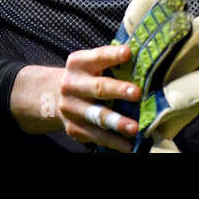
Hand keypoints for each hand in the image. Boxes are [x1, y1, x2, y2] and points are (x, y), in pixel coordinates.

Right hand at [8, 45, 142, 150]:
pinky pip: (96, 136)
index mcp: (79, 63)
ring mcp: (71, 108)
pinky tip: (129, 145)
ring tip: (135, 128)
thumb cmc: (86, 77)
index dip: (113, 55)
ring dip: (117, 122)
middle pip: (98, 87)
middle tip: (137, 94)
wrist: (53, 97)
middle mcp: (72, 84)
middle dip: (118, 90)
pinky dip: (114, 142)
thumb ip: (111, 62)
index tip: (128, 53)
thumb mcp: (91, 64)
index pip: (98, 56)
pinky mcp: (74, 128)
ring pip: (97, 115)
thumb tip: (145, 64)